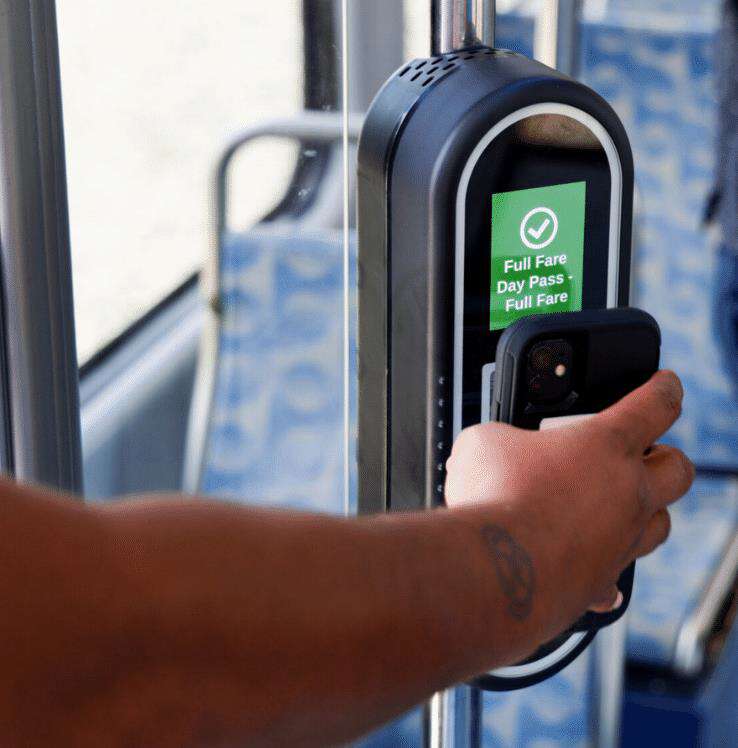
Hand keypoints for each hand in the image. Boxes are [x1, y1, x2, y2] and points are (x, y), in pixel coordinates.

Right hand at [444, 371, 694, 639]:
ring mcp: (620, 541)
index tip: (667, 384)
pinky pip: (615, 578)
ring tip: (614, 508)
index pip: (655, 405)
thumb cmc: (493, 498)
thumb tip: (491, 450)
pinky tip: (584, 564)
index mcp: (606, 444)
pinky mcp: (600, 582)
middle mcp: (627, 493)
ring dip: (643, 512)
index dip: (664, 389)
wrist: (491, 569)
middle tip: (641, 456)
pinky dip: (604, 568)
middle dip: (666, 457)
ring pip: (659, 525)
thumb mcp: (485, 441)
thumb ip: (502, 438)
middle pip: (679, 470)